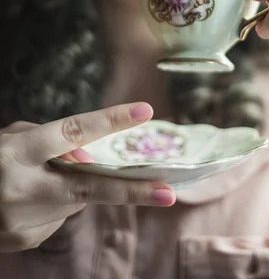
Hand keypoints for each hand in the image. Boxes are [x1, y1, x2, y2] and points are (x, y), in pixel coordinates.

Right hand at [0, 103, 174, 251]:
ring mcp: (21, 221)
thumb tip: (91, 158)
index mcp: (16, 152)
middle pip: (87, 189)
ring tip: (39, 179)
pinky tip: (30, 198)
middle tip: (169, 192)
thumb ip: (54, 140)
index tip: (144, 112)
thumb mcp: (14, 136)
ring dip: (70, 188)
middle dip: (131, 192)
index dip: (109, 121)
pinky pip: (57, 217)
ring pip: (74, 202)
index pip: (71, 132)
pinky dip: (54, 204)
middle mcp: (20, 189)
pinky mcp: (24, 240)